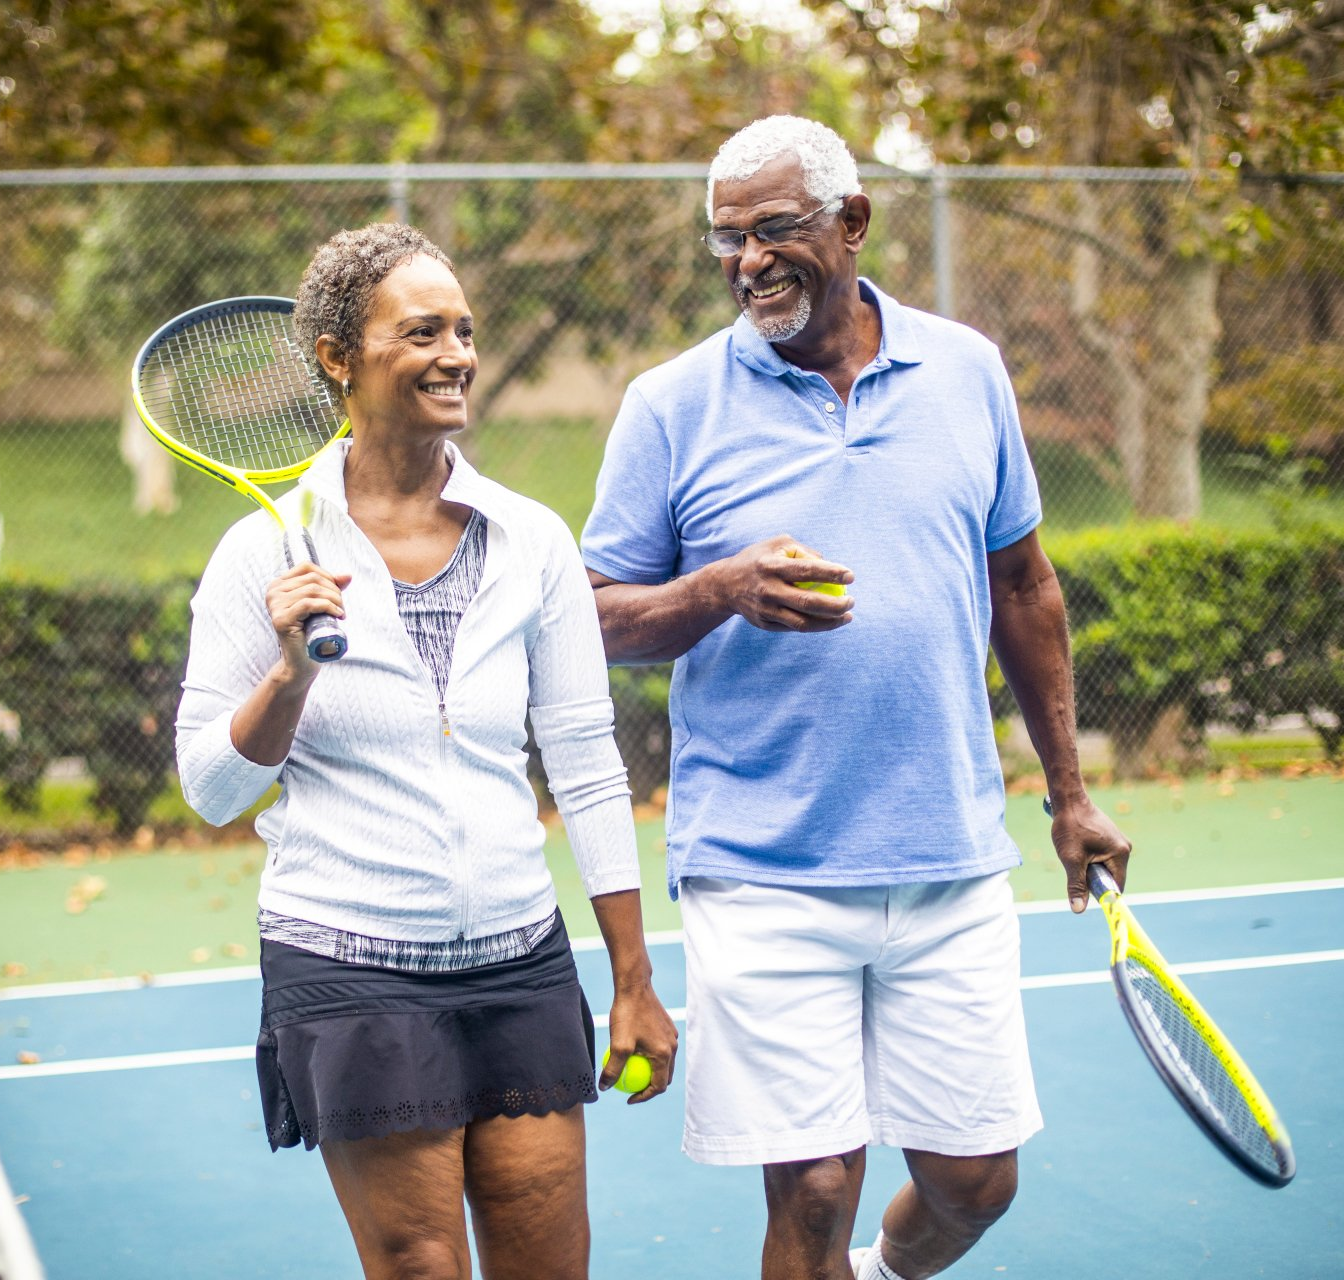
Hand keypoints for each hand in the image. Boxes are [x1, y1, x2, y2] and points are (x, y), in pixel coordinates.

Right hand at [264, 562, 350, 674]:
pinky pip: (309, 604)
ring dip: (334, 600)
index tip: (338, 593)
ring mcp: (275, 605)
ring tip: (341, 612)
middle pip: (312, 579)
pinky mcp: (281, 619)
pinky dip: (328, 607)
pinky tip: (338, 615)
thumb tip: (348, 575)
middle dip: (334, 591)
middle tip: (342, 607)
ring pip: (313, 590)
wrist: (301, 660)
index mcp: (279, 584)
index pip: (307, 567)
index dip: (328, 576)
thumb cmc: (311, 632)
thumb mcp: (321, 605)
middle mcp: (273, 592)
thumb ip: (331, 588)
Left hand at [600, 982, 678, 1104]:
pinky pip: (662, 1049)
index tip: (628, 1098)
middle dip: (649, 1087)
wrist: (635, 986)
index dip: (644, 1097)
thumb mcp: (617, 1045)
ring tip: (632, 1073)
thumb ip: (612, 1069)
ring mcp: (672, 1036)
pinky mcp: (667, 1027)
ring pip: (664, 1063)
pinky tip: (634, 1053)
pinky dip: (651, 1057)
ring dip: (651, 1073)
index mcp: (665, 1054)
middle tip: (631, 1089)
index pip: (658, 1086)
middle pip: (664, 1077)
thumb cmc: (627, 1015)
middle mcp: (673, 1046)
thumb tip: (604, 1088)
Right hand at [715, 533, 853, 632]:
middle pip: (807, 602)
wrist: (725, 585)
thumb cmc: (758, 560)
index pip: (806, 570)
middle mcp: (768, 590)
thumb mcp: (777, 544)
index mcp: (771, 566)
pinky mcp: (765, 624)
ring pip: (803, 623)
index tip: (851, 575)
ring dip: (830, 622)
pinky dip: (815, 626)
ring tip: (848, 616)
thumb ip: (803, 551)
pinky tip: (830, 621)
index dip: (831, 573)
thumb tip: (829, 564)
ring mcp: (765, 610)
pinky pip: (794, 628)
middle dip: (835, 604)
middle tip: (852, 601)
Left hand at [1048, 793, 1131, 913]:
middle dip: (1092, 878)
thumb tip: (1078, 909)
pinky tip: (1078, 847)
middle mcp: (1124, 849)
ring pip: (1104, 868)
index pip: (1116, 886)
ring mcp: (1118, 843)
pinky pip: (1102, 858)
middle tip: (1076, 865)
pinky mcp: (1110, 839)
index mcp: (1121, 854)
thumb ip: (1076, 885)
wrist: (1068, 800)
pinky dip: (1089, 858)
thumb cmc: (1070, 827)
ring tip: (1076, 852)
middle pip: (1110, 878)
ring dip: (1089, 867)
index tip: (1085, 892)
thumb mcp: (1071, 859)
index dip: (1101, 894)